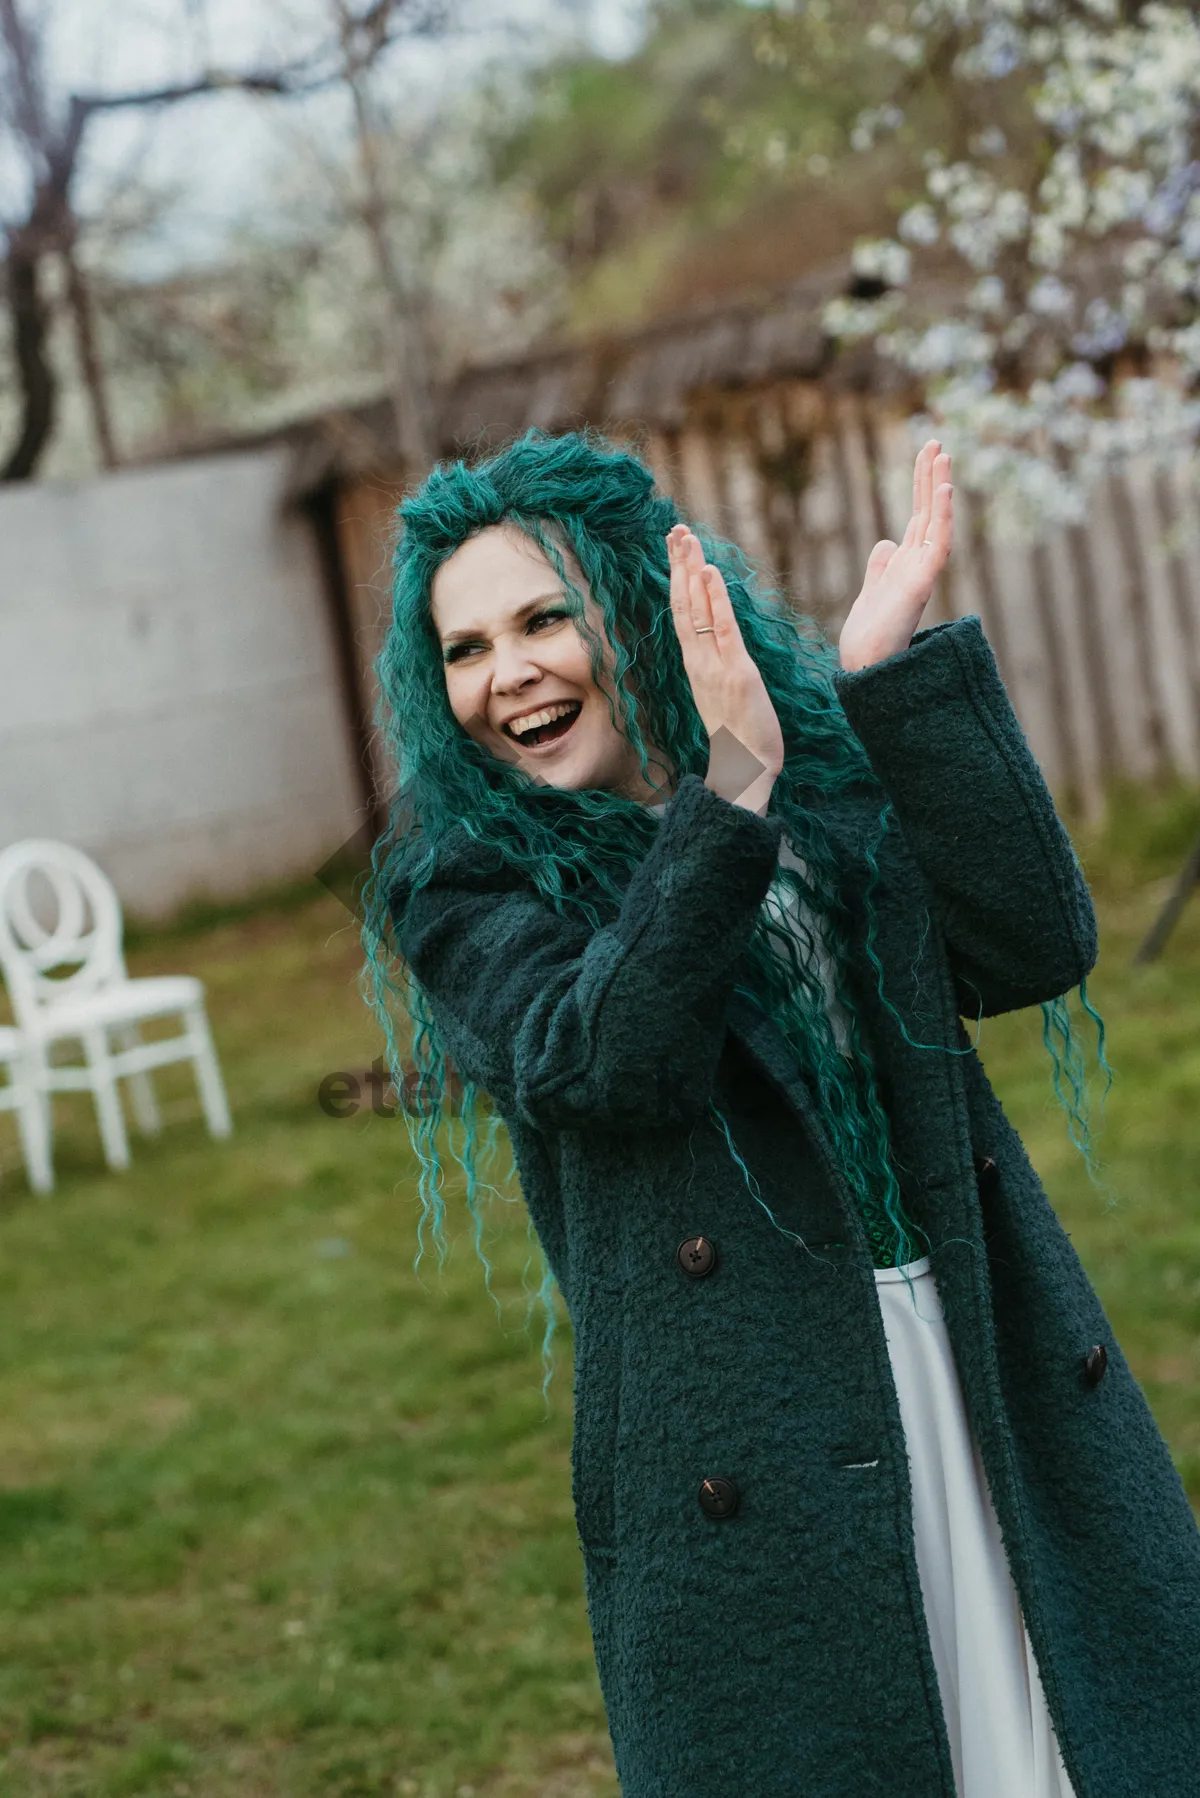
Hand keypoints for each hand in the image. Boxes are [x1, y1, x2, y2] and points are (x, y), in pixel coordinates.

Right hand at [666, 524, 784, 813]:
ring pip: (696, 611)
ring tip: (687, 539)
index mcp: (696, 665)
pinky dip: (715, 600)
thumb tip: (717, 649)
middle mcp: (699, 662)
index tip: (676, 549)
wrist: (746, 771)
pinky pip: (723, 630)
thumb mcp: (724, 695)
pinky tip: (710, 573)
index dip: (678, 579)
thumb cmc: (740, 736)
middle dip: (678, 565)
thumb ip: (718, 668)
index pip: (683, 613)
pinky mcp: (736, 673)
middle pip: (683, 604)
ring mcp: (714, 667)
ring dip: (691, 572)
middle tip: (675, 530)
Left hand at [838, 439, 953, 672]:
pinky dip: (941, 515)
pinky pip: (937, 543)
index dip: (921, 485)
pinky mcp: (922, 582)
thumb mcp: (871, 592)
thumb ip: (880, 567)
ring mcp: (923, 572)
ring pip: (936, 521)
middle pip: (927, 511)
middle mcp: (919, 564)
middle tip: (935, 441)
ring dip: (939, 487)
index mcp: (907, 564)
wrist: (865, 665)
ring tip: (942, 454)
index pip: (918, 516)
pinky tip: (943, 487)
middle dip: (930, 476)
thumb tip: (885, 542)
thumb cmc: (869, 637)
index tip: (924, 453)